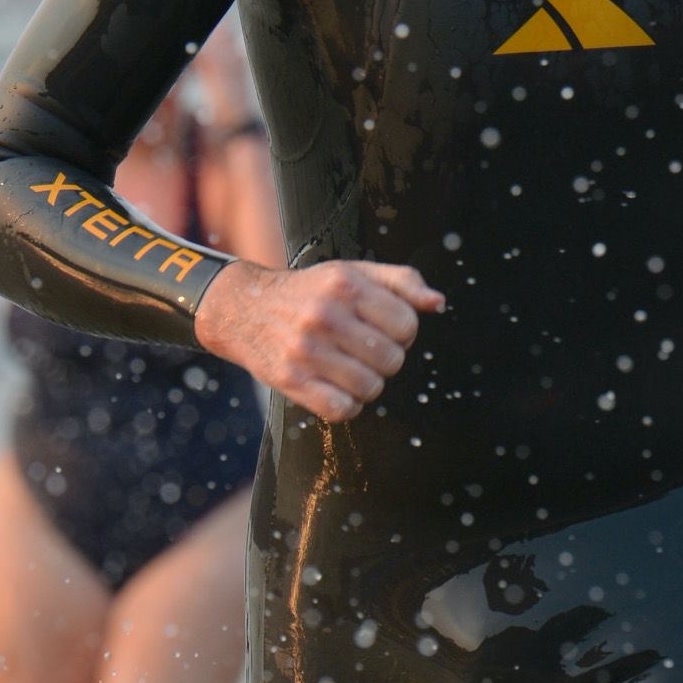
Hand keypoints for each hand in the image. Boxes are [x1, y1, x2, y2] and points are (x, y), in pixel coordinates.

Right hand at [195, 258, 444, 422]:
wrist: (245, 308)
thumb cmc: (309, 292)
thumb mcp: (353, 272)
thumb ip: (401, 282)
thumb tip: (437, 303)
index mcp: (346, 285)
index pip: (407, 324)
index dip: (403, 331)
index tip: (385, 329)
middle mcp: (325, 315)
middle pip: (391, 360)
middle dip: (386, 359)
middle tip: (367, 351)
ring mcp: (306, 350)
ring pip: (370, 388)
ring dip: (367, 383)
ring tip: (351, 368)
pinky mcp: (290, 379)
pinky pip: (341, 410)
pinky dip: (346, 405)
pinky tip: (337, 388)